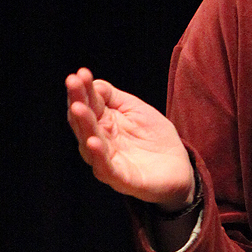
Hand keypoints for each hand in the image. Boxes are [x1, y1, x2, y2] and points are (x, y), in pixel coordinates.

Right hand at [64, 67, 194, 209]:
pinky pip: (106, 169)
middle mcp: (100, 142)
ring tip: (78, 108)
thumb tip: (93, 83)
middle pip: (83, 122)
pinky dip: (98, 156)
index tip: (80, 73)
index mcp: (102, 124)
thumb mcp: (134, 109)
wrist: (178, 168)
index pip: (87, 104)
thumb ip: (113, 97)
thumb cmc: (154, 137)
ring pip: (89, 144)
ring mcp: (108, 161)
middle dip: (77, 102)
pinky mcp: (121, 179)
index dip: (82, 89)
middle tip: (72, 83)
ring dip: (83, 126)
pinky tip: (93, 142)